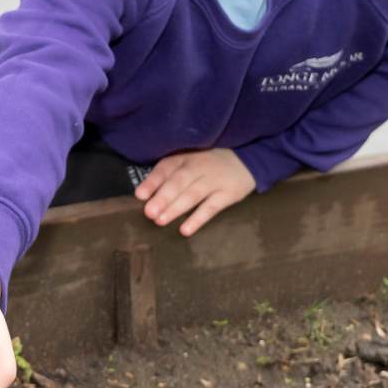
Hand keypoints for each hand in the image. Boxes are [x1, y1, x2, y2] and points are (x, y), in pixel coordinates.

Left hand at [134, 147, 254, 235]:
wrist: (248, 158)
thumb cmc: (209, 162)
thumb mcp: (190, 159)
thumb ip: (170, 173)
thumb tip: (144, 194)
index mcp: (185, 157)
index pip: (166, 168)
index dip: (153, 181)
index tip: (140, 195)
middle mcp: (198, 167)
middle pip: (179, 182)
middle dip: (163, 198)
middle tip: (149, 212)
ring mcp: (214, 181)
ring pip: (192, 195)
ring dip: (175, 208)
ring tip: (160, 221)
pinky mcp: (228, 194)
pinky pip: (211, 208)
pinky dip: (198, 219)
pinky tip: (185, 230)